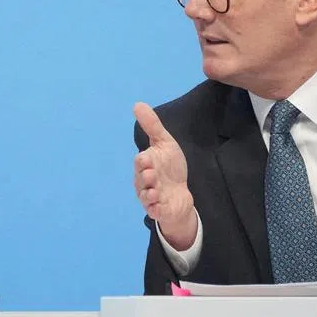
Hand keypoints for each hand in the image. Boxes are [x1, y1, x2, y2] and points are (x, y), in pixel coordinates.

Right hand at [134, 102, 197, 249]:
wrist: (180, 193)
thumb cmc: (170, 167)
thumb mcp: (164, 143)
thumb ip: (152, 125)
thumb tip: (137, 104)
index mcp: (145, 165)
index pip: (141, 162)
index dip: (144, 162)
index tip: (149, 160)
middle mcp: (144, 181)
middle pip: (141, 180)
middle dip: (147, 178)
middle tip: (154, 176)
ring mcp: (150, 197)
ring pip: (145, 197)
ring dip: (150, 195)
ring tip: (156, 193)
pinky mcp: (158, 210)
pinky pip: (153, 211)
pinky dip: (155, 210)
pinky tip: (160, 207)